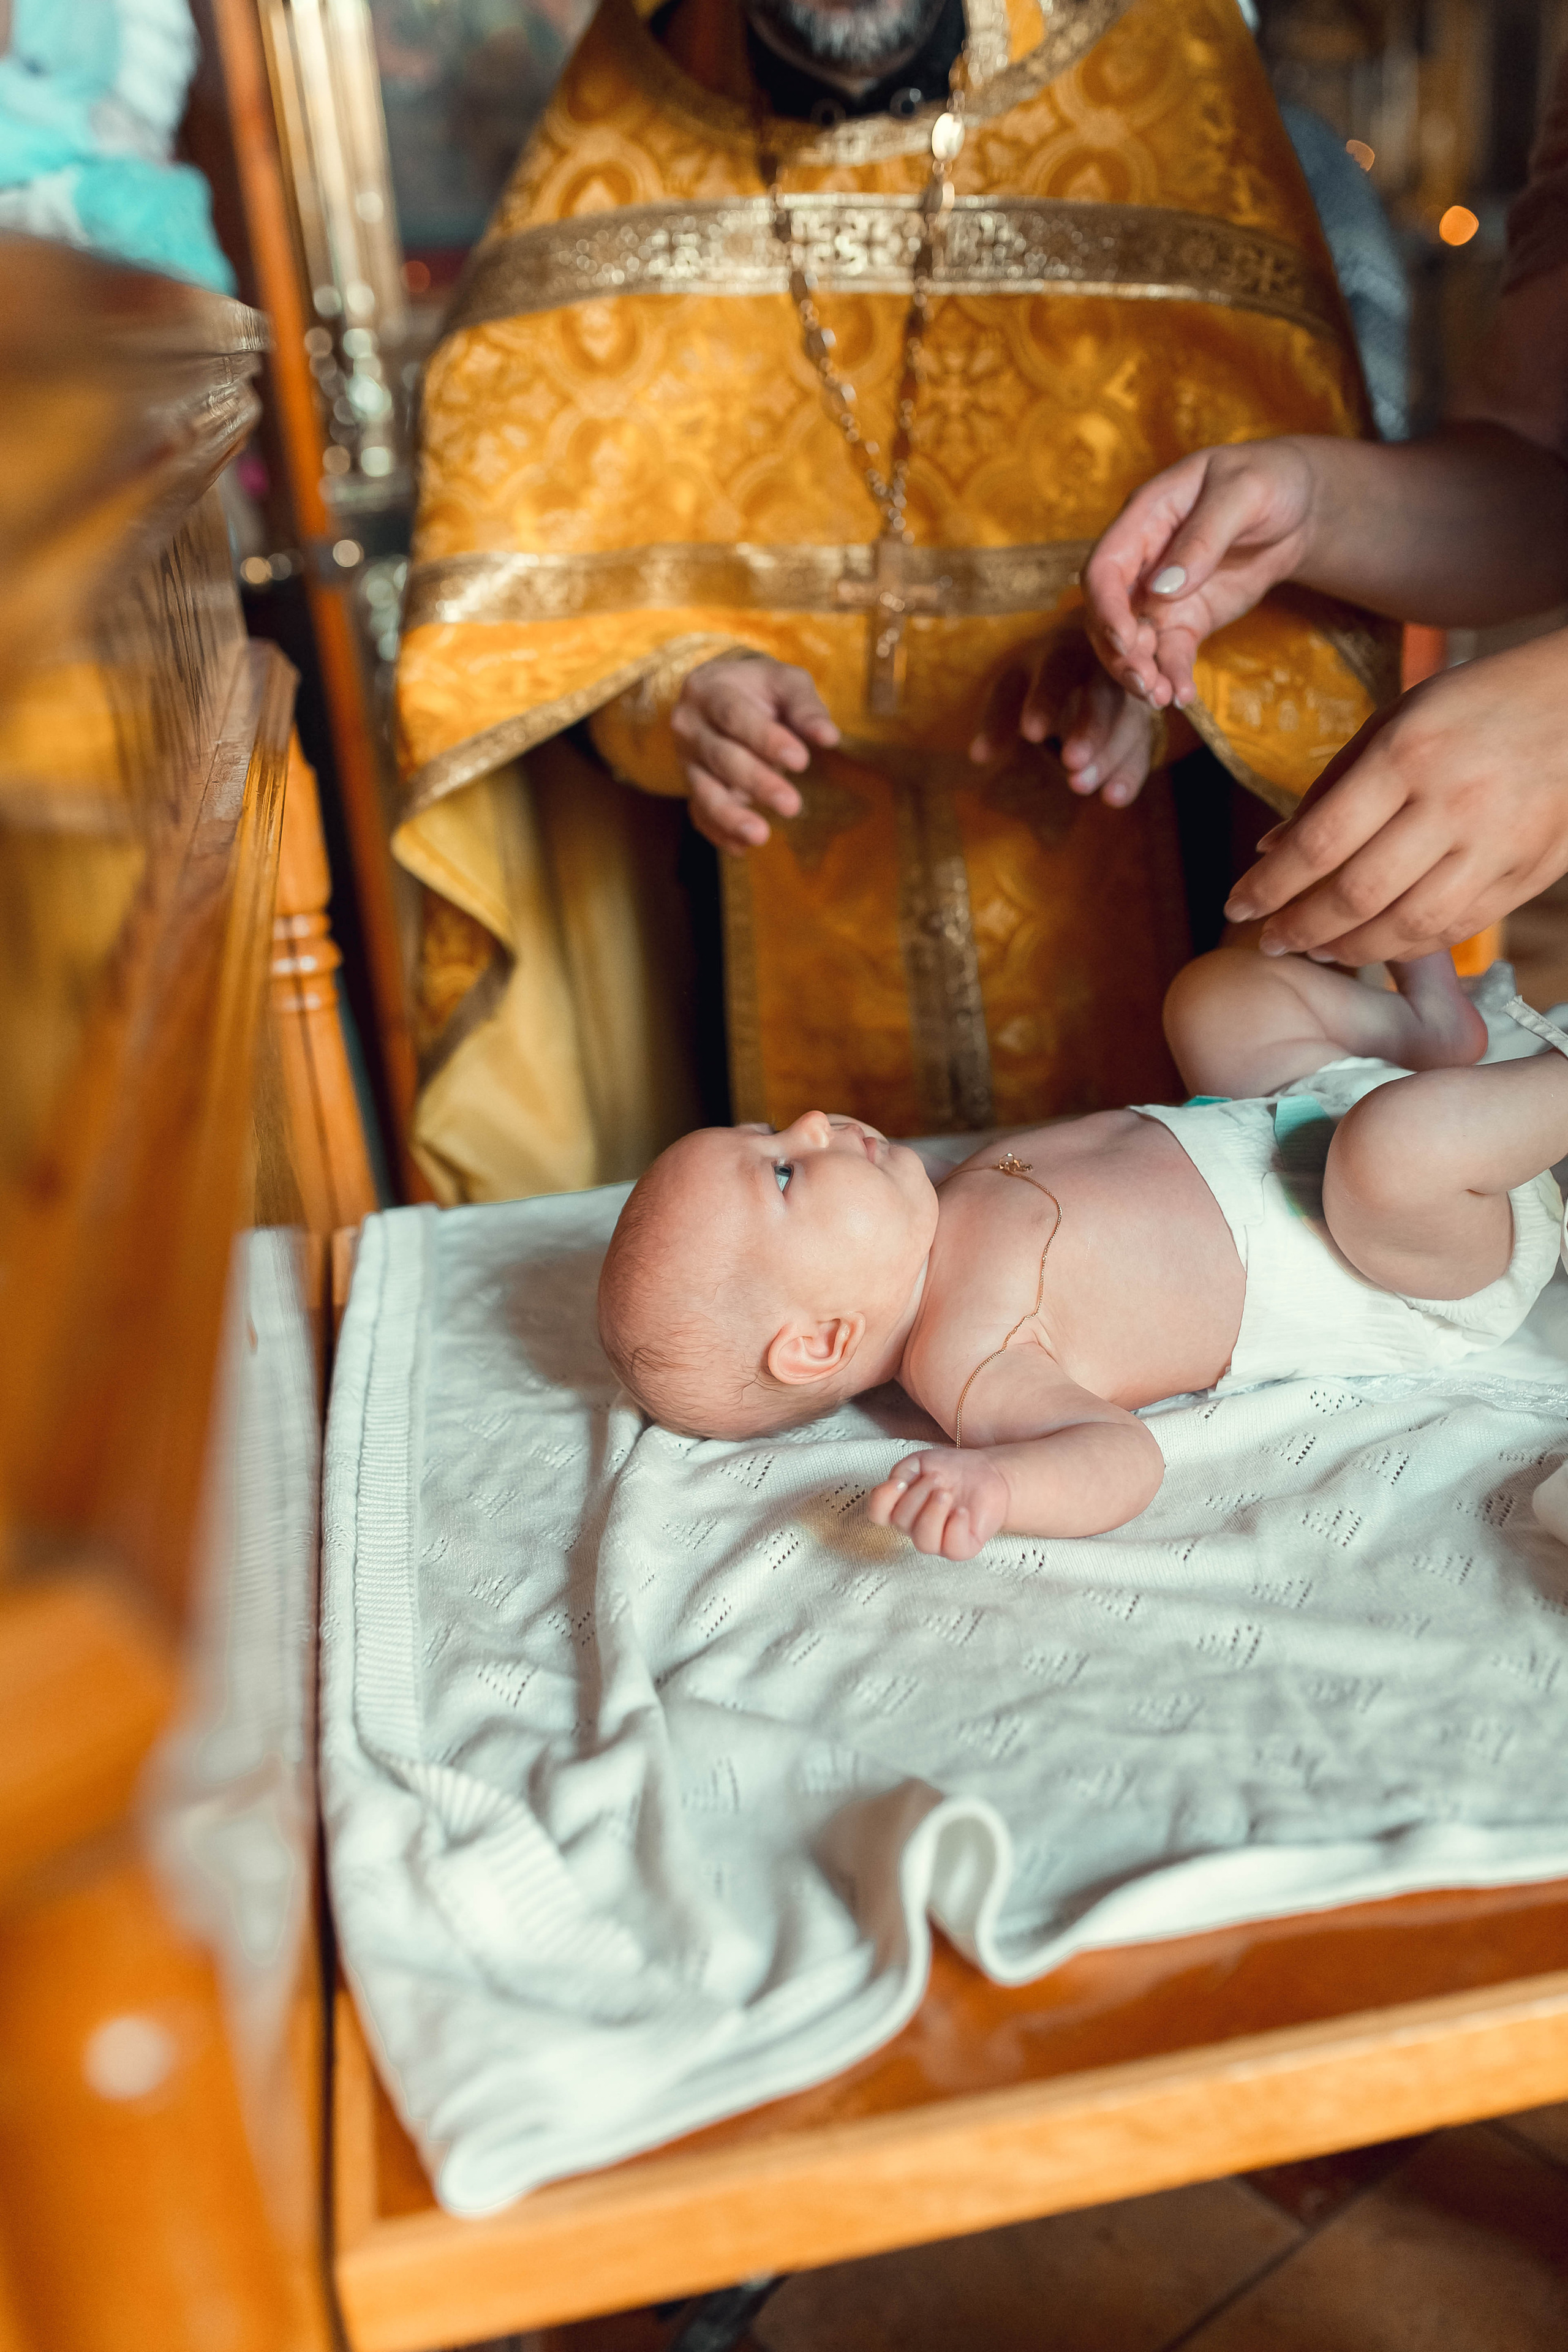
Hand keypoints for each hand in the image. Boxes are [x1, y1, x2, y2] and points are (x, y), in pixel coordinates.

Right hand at [671, 655, 839, 851]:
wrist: (722, 694)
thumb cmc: (760, 688)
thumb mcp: (785, 682)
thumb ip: (805, 706)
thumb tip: (828, 736)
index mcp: (709, 689)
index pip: (734, 716)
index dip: (765, 739)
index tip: (801, 761)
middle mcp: (689, 725)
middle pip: (721, 757)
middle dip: (756, 782)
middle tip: (792, 805)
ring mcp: (687, 760)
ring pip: (704, 791)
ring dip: (731, 817)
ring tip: (761, 836)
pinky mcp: (692, 786)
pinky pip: (699, 813)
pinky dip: (719, 833)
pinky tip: (742, 848)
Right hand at [866, 1448, 1010, 1560]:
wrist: (988, 1473)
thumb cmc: (952, 1470)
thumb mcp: (920, 1462)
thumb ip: (901, 1472)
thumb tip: (894, 1486)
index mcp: (902, 1508)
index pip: (878, 1514)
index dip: (883, 1500)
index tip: (899, 1482)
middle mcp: (917, 1527)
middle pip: (901, 1521)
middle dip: (918, 1495)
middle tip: (938, 1478)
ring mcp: (939, 1540)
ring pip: (923, 1541)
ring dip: (933, 1513)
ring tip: (947, 1494)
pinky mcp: (962, 1547)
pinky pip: (952, 1549)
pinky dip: (956, 1527)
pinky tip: (963, 1511)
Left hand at [970, 640, 1160, 807]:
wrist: (1091, 655)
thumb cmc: (1040, 675)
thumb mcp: (1015, 686)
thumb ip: (998, 719)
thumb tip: (977, 756)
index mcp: (1066, 651)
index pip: (1058, 671)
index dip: (1046, 700)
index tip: (1032, 733)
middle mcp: (1106, 668)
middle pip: (1103, 695)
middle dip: (1090, 729)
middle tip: (1070, 762)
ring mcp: (1131, 695)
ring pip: (1127, 723)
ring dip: (1106, 756)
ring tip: (1079, 786)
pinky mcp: (1144, 723)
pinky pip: (1142, 748)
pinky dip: (1128, 774)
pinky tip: (1113, 799)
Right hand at [1082, 441, 1316, 708]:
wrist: (1299, 504)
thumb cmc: (1267, 479)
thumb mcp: (1244, 492)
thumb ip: (1204, 537)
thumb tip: (1164, 589)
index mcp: (1144, 518)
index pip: (1104, 568)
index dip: (1105, 607)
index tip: (1126, 641)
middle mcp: (1141, 560)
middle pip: (1108, 614)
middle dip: (1120, 653)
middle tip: (1146, 683)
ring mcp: (1161, 594)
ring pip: (1133, 642)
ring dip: (1140, 673)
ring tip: (1162, 698)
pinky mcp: (1186, 619)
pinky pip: (1169, 653)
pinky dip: (1173, 675)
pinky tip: (1183, 696)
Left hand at [1224, 628, 1567, 963]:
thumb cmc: (1477, 704)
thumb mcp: (1398, 720)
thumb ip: (1332, 786)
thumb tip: (1270, 849)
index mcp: (1409, 754)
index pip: (1319, 841)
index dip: (1269, 885)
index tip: (1236, 905)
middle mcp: (1453, 803)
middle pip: (1356, 893)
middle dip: (1300, 927)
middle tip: (1269, 940)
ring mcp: (1496, 844)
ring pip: (1406, 925)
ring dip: (1349, 949)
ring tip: (1316, 949)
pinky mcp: (1527, 873)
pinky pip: (1456, 929)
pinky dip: (1407, 946)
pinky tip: (1373, 944)